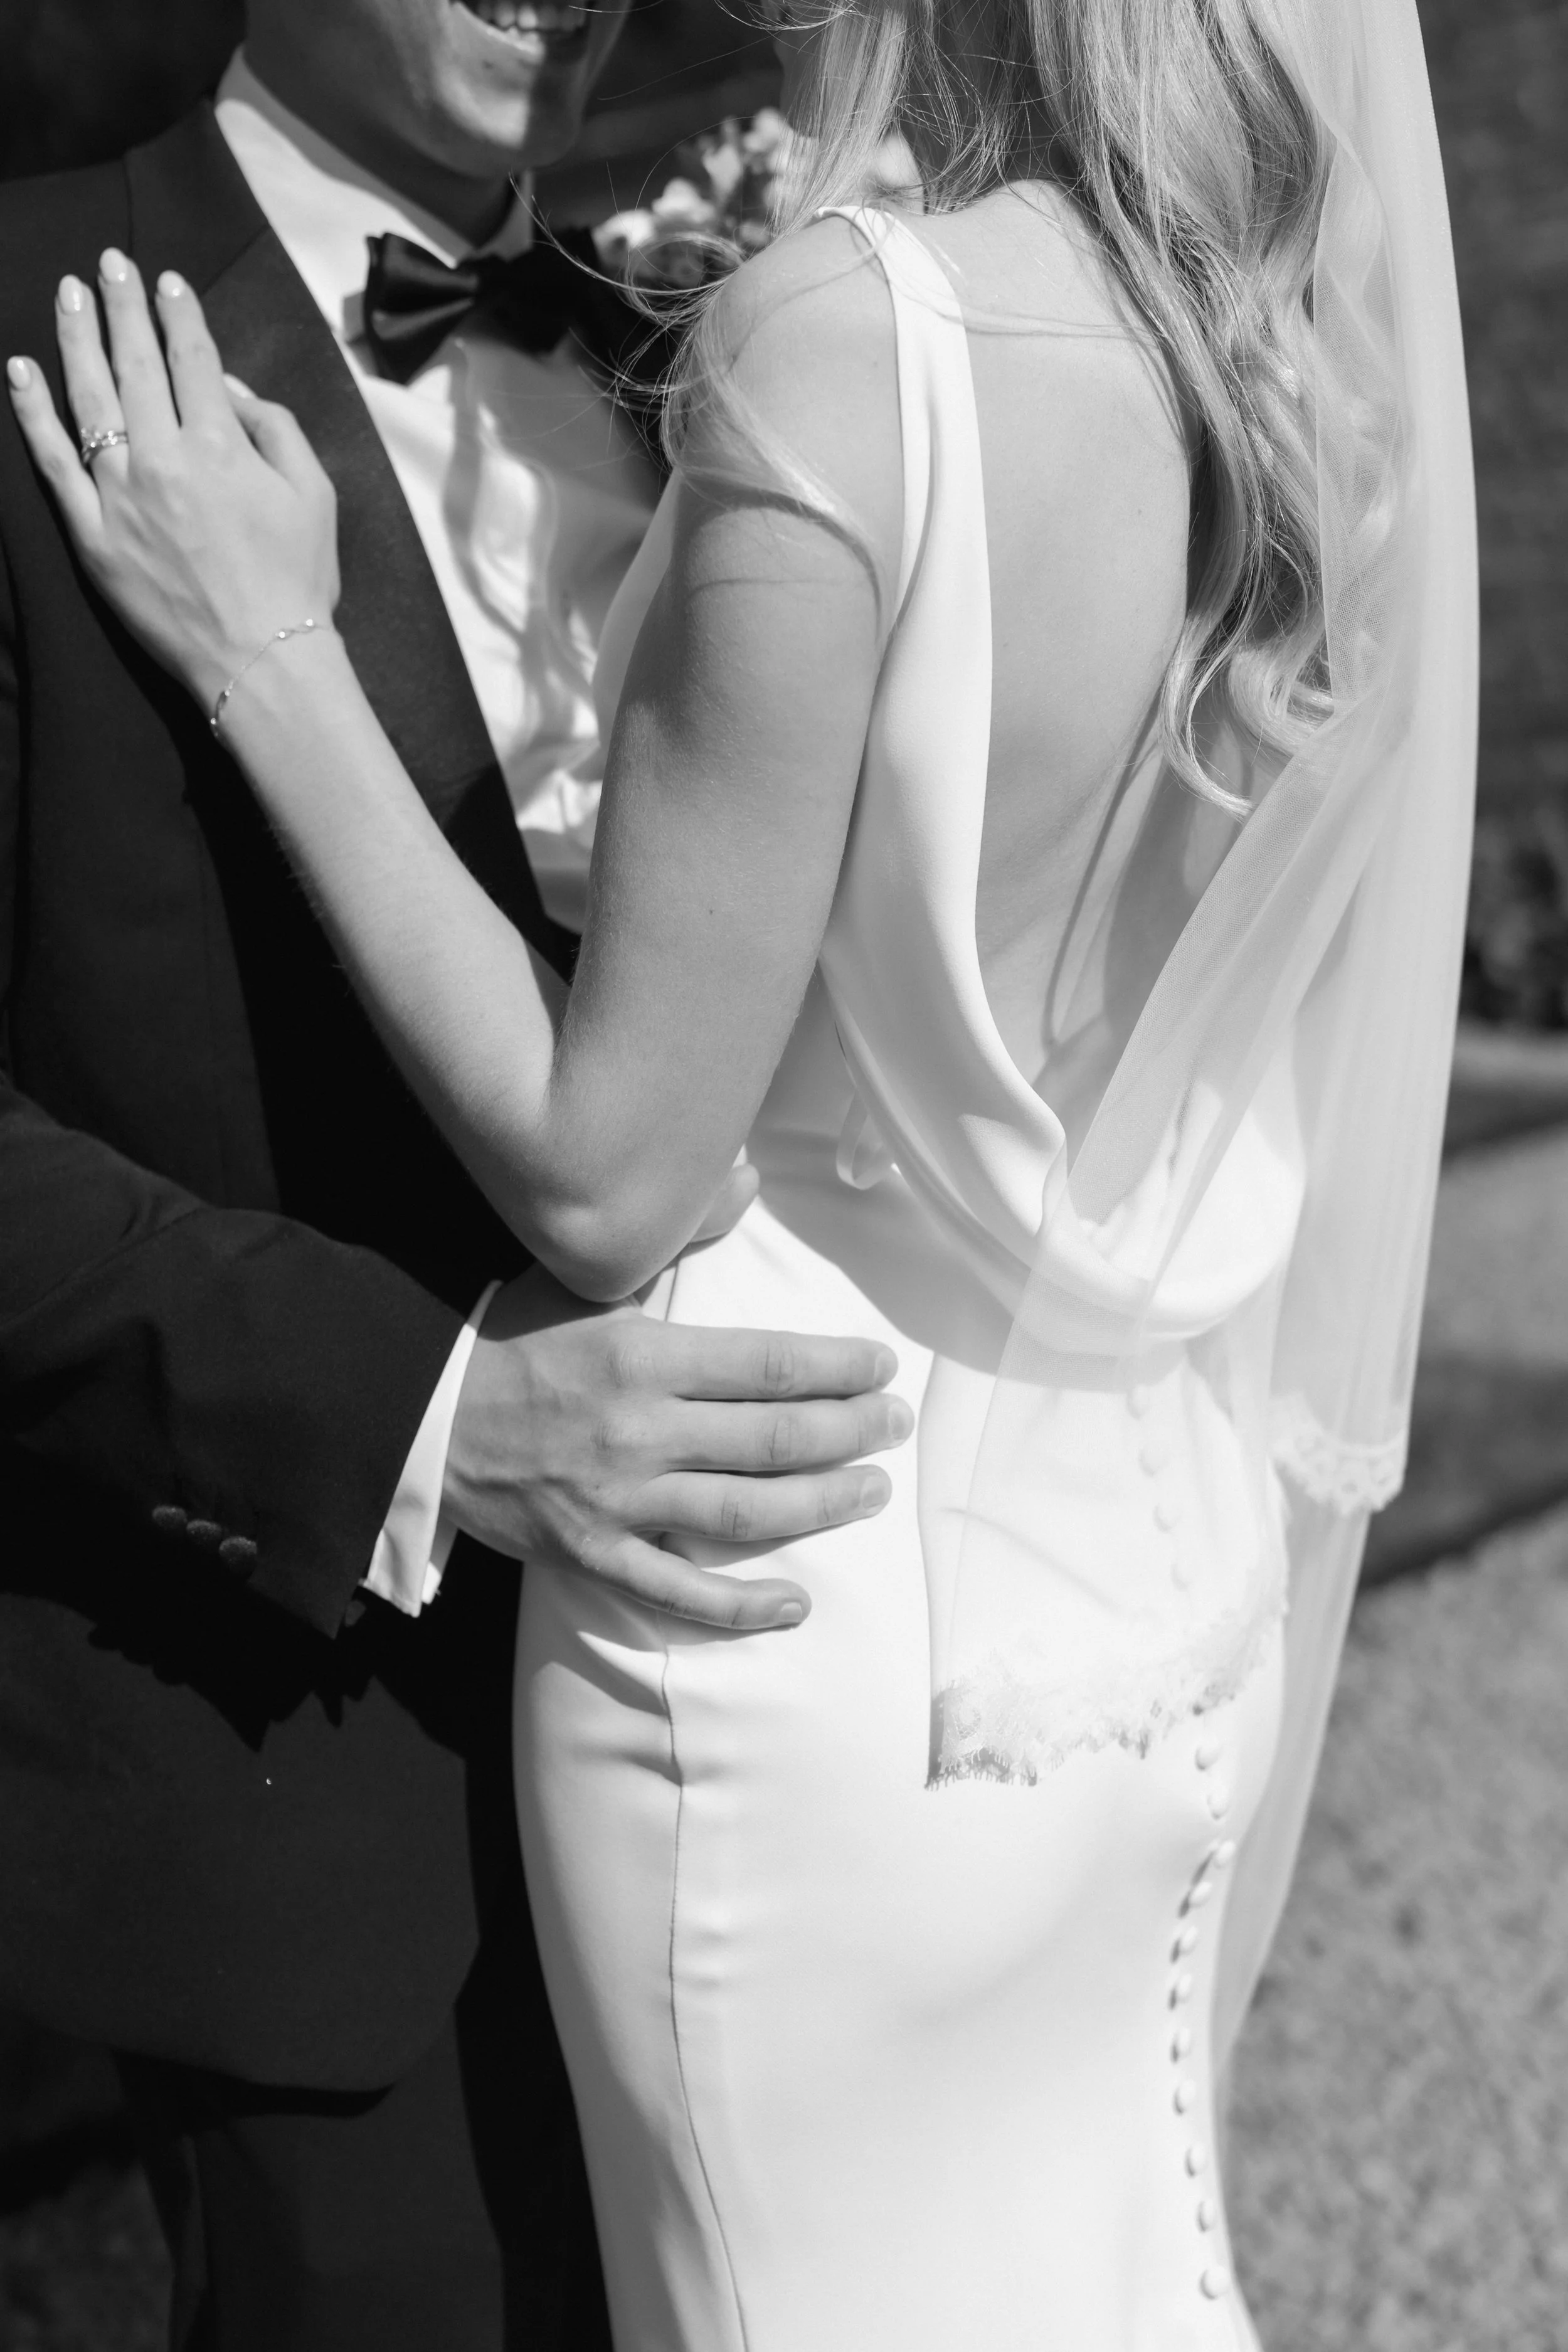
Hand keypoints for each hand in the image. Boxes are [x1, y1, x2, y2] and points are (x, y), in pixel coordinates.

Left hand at [6, 250, 337, 709]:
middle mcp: (164, 458)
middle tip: (109, 263)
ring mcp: (121, 495)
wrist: (261, 662)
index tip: (165, 282)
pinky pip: (52, 462)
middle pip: (136, 364)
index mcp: (222, 445)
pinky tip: (20, 371)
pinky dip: (33, 413)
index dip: (178, 313)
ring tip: (68, 294)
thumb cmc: (298, 582)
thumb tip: (231, 389)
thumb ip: (276, 429)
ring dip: (76, 338)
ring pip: (89, 399)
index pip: (193, 358)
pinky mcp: (92, 534)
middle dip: (122, 306)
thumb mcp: (315, 496)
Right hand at [442, 1265, 912, 1630]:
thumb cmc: (510, 1342)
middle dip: (850, 1433)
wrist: (416, 1417)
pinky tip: (794, 1605)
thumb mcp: (587, 1277)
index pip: (769, 1365)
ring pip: (744, 1513)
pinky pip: (677, 1592)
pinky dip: (739, 1606)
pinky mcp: (591, 1554)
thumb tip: (745, 1177)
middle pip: (774, 1439)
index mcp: (643, 1356)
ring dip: (821, 1505)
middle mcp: (640, 1430)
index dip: (839, 1370)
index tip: (882, 1368)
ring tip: (871, 1492)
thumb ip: (676, 1235)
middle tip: (895, 1427)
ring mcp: (617, 1500)